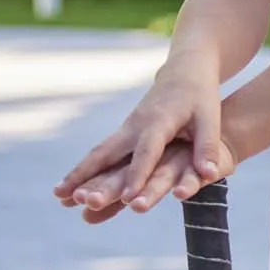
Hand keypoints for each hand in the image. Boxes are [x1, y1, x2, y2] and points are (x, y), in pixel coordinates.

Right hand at [55, 71, 227, 219]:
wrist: (184, 70)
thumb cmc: (200, 95)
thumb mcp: (210, 118)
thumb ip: (208, 147)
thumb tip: (211, 174)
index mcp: (159, 121)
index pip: (147, 152)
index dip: (137, 175)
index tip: (127, 198)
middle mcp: (136, 125)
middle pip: (108, 151)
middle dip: (88, 174)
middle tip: (67, 196)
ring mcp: (126, 128)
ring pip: (99, 152)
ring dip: (79, 173)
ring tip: (58, 195)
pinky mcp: (124, 132)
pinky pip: (102, 152)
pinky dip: (86, 169)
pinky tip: (72, 185)